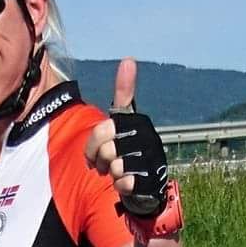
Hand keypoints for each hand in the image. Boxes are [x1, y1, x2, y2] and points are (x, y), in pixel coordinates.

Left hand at [84, 59, 167, 215]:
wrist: (145, 186)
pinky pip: (125, 183)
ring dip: (112, 174)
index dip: (93, 146)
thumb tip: (129, 59)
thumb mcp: (123, 121)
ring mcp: (152, 161)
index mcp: (138, 122)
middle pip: (107, 150)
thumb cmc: (129, 151)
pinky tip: (127, 184)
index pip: (103, 130)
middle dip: (102, 161)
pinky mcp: (152, 182)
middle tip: (107, 164)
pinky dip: (122, 186)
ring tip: (118, 173)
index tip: (96, 151)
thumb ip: (123, 94)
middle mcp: (148, 139)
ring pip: (115, 167)